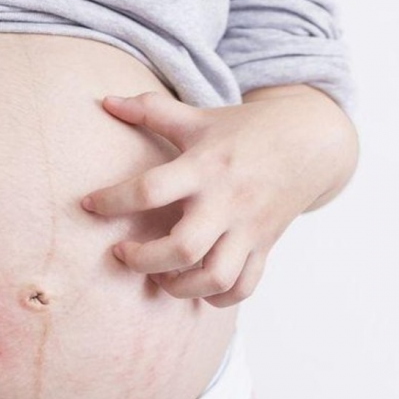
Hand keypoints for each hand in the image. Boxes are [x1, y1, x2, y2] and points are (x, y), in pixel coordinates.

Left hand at [81, 88, 356, 306]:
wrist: (310, 141)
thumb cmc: (245, 130)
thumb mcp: (198, 117)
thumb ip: (151, 110)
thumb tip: (105, 100)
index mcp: (204, 167)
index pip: (150, 190)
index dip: (112, 201)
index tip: (88, 205)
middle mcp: (226, 202)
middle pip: (183, 247)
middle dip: (144, 260)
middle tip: (122, 253)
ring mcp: (248, 229)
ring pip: (214, 277)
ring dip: (179, 287)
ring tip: (158, 276)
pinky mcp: (264, 247)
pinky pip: (243, 288)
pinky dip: (217, 299)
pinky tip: (194, 286)